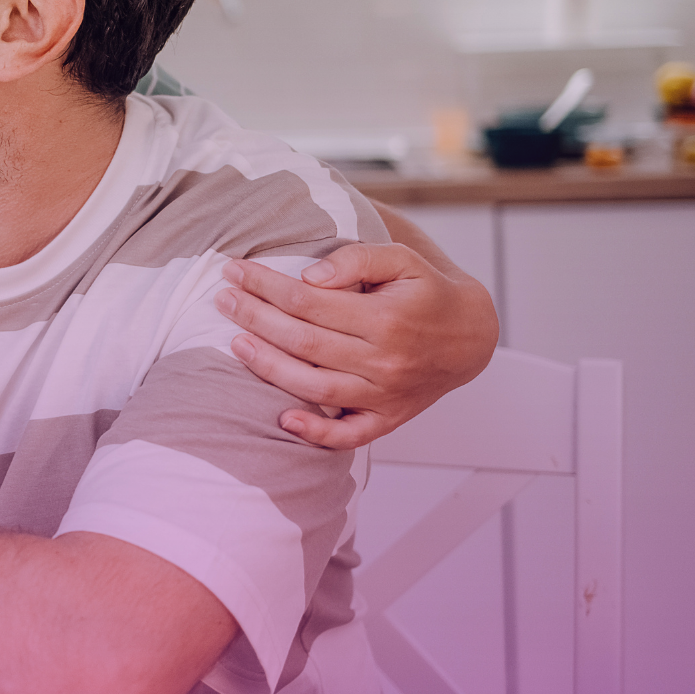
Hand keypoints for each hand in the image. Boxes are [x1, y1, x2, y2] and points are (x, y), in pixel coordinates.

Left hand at [214, 244, 498, 449]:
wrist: (472, 335)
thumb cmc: (427, 291)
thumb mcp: (403, 259)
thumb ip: (357, 259)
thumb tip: (310, 276)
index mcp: (387, 318)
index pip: (309, 301)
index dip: (266, 285)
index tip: (235, 270)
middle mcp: (385, 359)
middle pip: (304, 342)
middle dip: (255, 318)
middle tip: (222, 299)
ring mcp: (386, 394)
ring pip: (315, 387)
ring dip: (269, 367)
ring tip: (235, 342)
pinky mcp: (388, 418)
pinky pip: (350, 434)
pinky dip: (317, 433)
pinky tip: (284, 420)